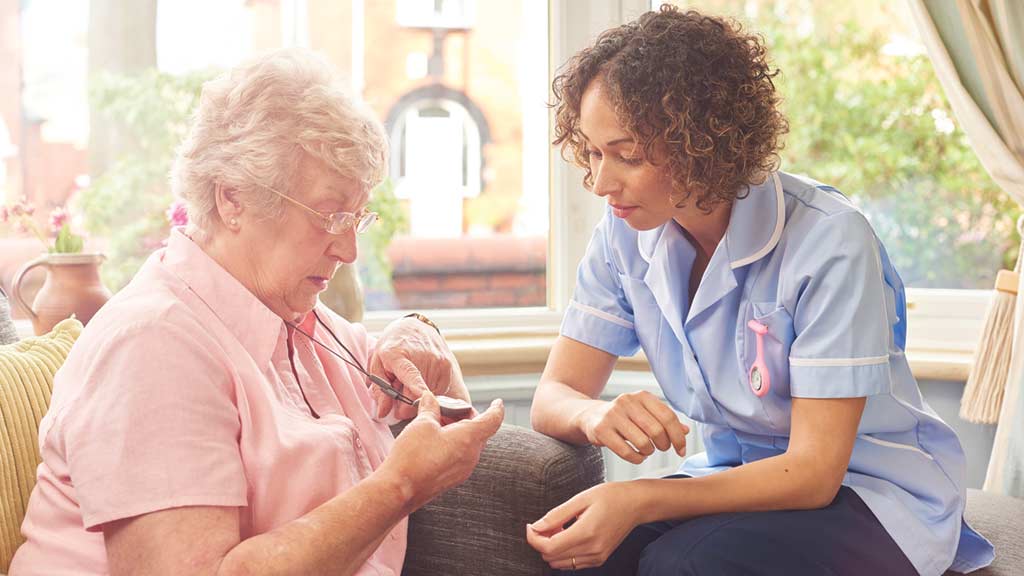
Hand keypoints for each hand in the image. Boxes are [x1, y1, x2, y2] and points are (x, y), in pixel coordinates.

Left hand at [368, 317, 469, 420]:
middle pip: (416, 396)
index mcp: (398, 355)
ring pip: (428, 397)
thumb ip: (379, 390)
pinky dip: (429, 392)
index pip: (410, 374)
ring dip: (418, 397)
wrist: (414, 328)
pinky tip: (422, 381)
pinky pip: (438, 392)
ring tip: (410, 383)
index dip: (417, 387)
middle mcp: (422, 358)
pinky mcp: (448, 367)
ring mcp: (438, 362)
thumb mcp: (377, 364)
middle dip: (405, 404)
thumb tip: (383, 412)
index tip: (423, 396)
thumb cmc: (393, 348)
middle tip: (399, 391)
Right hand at [383, 390, 503, 512]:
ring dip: (458, 431)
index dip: (496, 409)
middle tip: (449, 409)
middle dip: (467, 418)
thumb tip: (430, 398)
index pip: (492, 420)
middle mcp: (471, 456)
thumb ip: (430, 408)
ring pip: (469, 445)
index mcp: (469, 439)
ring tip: (437, 423)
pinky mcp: (452, 479)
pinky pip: (460, 457)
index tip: (497, 402)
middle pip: (479, 432)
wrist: (399, 489)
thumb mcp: (422, 424)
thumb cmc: (413, 455)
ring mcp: (463, 470)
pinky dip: (454, 444)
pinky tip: (434, 441)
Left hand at [526, 482, 640, 569]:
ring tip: (559, 528)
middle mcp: (592, 550)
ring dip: (552, 548)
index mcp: (586, 533)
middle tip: (546, 523)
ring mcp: (597, 557)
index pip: (548, 547)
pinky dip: (564, 552)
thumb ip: (556, 515)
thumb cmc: (611, 496)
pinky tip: (568, 535)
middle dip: (542, 542)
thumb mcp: (581, 498)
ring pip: (560, 563)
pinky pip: (572, 564)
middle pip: (551, 557)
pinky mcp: (599, 559)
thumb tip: (536, 527)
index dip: (533, 538)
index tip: (531, 526)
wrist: (636, 504)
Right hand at [575, 391, 688, 463]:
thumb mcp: (645, 413)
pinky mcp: (600, 430)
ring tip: (646, 451)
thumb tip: (686, 431)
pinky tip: (636, 456)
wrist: (591, 417)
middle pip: (656, 430)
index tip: (681, 450)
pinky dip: (636, 459)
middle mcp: (627, 401)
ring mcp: (612, 415)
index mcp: (642, 396)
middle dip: (664, 445)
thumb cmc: (625, 418)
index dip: (678, 437)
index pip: (668, 417)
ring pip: (642, 442)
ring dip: (649, 452)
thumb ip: (665, 421)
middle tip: (661, 449)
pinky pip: (626, 451)